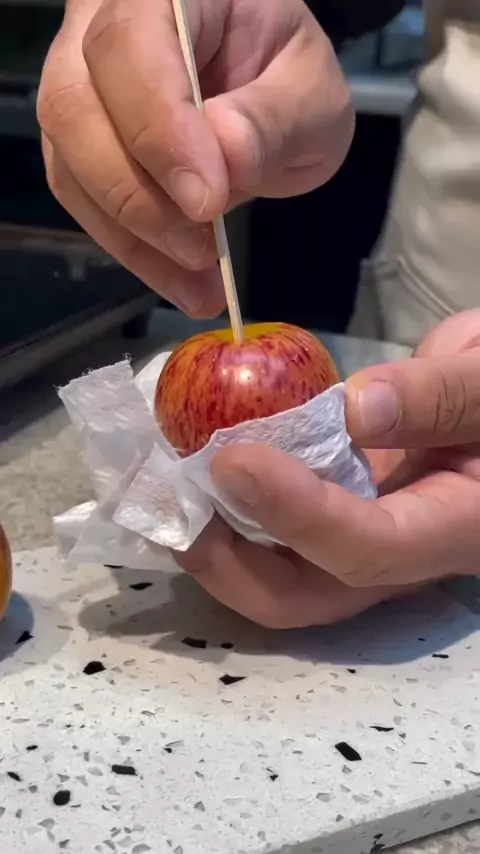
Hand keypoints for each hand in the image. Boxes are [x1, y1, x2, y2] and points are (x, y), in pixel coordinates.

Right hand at [37, 0, 352, 315]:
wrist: (265, 85)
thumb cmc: (287, 74)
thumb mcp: (310, 94)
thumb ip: (271, 121)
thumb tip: (224, 158)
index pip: (132, 46)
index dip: (159, 130)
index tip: (207, 202)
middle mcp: (100, 26)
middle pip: (75, 108)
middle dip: (138, 197)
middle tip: (203, 252)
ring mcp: (80, 84)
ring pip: (69, 163)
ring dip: (133, 237)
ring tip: (198, 284)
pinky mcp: (79, 143)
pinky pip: (84, 200)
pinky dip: (132, 249)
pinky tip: (180, 281)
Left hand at [175, 311, 479, 627]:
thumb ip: (440, 396)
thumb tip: (355, 410)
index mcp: (454, 528)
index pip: (369, 548)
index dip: (298, 515)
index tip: (235, 460)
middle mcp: (400, 553)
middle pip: (308, 596)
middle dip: (229, 565)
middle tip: (172, 507)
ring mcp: (362, 534)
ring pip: (282, 573)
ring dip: (216, 542)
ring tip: (166, 488)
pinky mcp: (337, 509)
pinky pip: (276, 529)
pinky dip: (230, 506)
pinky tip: (195, 463)